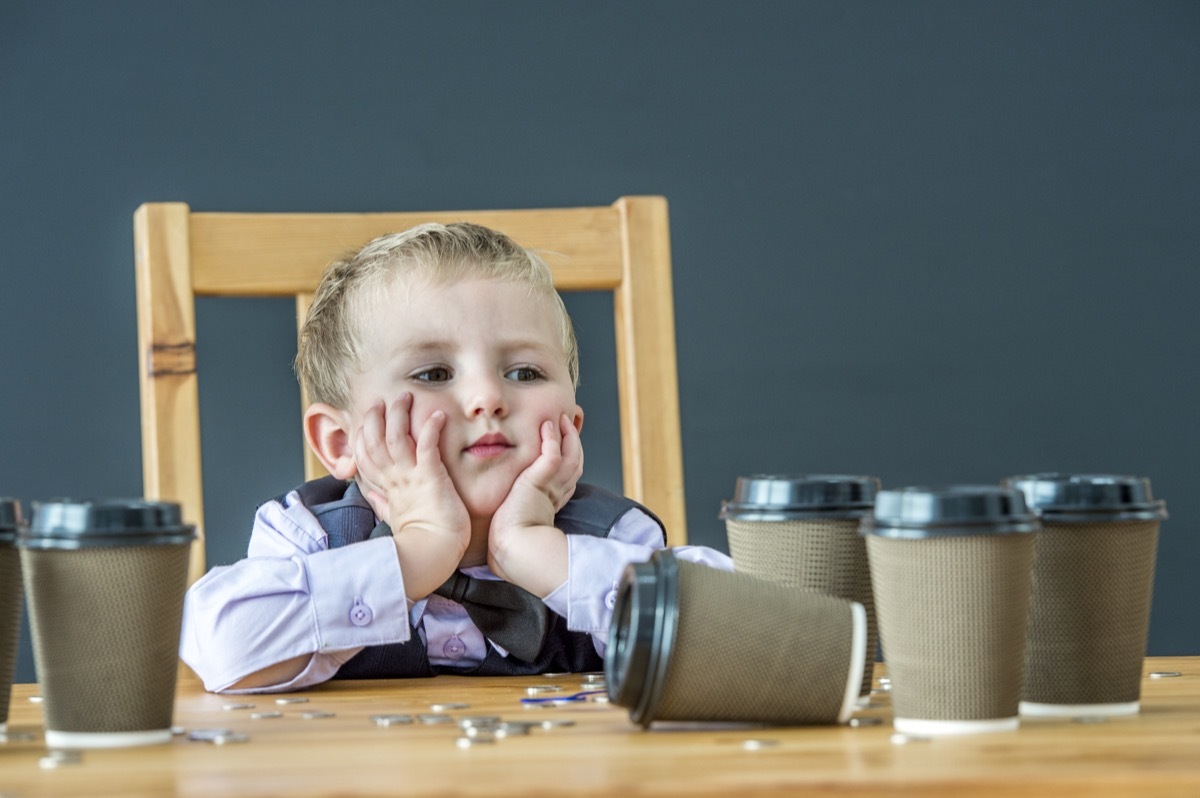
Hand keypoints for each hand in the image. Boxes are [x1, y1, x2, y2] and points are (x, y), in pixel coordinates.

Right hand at [353, 393, 470, 598]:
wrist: (433, 555)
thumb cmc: (423, 539)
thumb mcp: (395, 517)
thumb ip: (385, 503)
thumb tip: (375, 497)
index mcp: (387, 489)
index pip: (366, 456)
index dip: (363, 436)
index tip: (366, 421)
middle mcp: (394, 480)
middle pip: (375, 442)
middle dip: (376, 418)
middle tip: (382, 401)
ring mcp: (410, 478)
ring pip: (395, 438)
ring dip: (399, 415)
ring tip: (405, 396)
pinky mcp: (430, 477)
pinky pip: (427, 446)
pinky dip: (430, 428)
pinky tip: (437, 414)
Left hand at [487, 414, 581, 595]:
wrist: (511, 550)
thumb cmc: (508, 545)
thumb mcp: (513, 526)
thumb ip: (513, 517)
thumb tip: (501, 524)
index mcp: (551, 503)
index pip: (566, 476)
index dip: (568, 459)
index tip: (563, 446)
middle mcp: (556, 493)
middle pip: (575, 462)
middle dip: (574, 442)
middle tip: (568, 424)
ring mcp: (551, 487)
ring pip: (571, 455)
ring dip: (568, 435)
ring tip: (561, 419)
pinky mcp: (540, 482)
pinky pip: (552, 455)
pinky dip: (552, 439)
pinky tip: (547, 426)